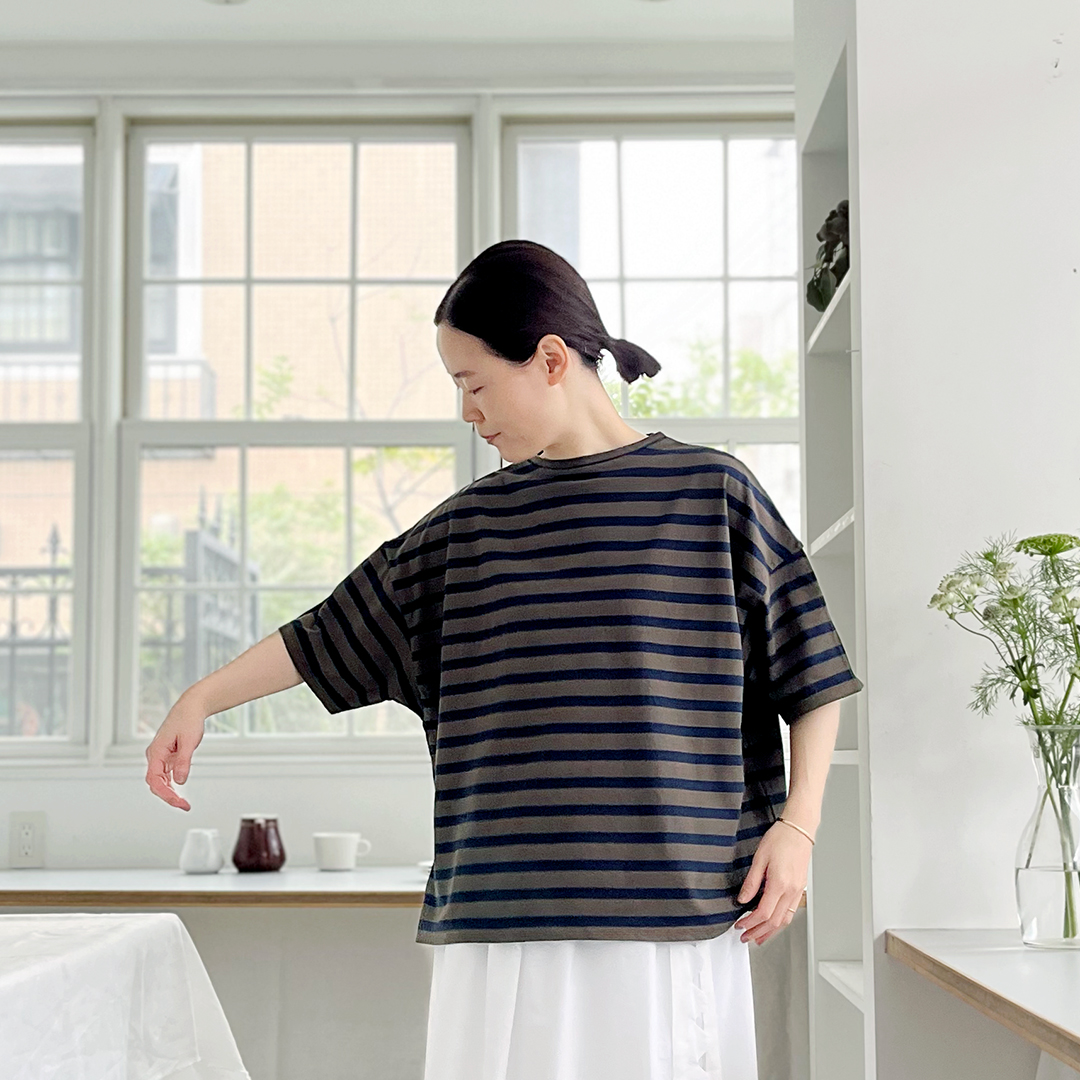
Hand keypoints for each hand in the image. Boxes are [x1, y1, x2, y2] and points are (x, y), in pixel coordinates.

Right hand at [145, 693, 206, 810]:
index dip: (166, 794)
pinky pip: (165, 774)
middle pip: (155, 783)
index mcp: (156, 752)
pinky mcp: (167, 756)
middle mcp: (154, 755)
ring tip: (183, 803)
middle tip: (184, 806)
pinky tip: (179, 792)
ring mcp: (160, 756)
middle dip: (168, 797)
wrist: (191, 708)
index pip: (155, 780)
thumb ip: (183, 761)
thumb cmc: (188, 720)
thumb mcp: (189, 741)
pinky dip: (172, 784)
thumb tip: (180, 781)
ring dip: (170, 792)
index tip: (179, 802)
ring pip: (160, 780)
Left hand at [732, 818, 813, 945]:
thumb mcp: (759, 858)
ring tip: (758, 937)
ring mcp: (798, 891)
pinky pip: (791, 911)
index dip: (750, 923)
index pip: (763, 913)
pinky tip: (773, 923)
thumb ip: (751, 882)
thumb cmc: (780, 839)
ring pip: (785, 920)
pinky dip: (780, 921)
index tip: (740, 925)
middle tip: (746, 936)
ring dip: (771, 931)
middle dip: (759, 932)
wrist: (799, 829)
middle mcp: (791, 891)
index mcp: (780, 883)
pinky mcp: (800, 888)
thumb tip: (742, 899)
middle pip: (775, 921)